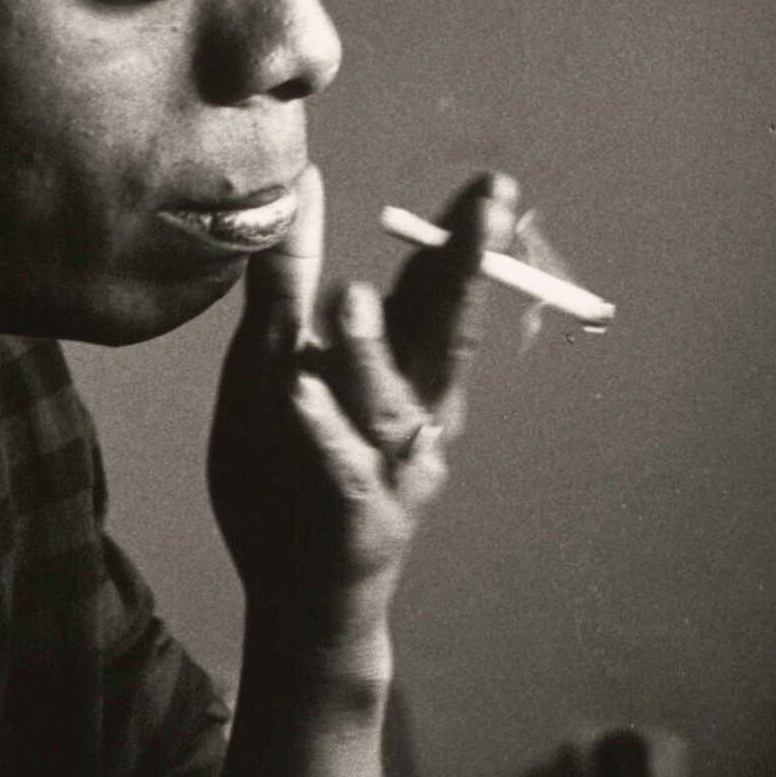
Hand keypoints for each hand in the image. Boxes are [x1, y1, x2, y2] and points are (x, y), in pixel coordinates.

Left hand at [208, 164, 519, 657]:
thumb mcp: (280, 359)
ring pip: (386, 401)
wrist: (300, 592)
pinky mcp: (354, 516)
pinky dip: (324, 433)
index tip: (495, 188)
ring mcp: (389, 469)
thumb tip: (304, 184)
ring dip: (370, 350)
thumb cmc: (296, 467)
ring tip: (351, 294)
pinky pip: (337, 467)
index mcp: (406, 372)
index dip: (468, 243)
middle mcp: (417, 415)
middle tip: (487, 213)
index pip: (440, 294)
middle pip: (446, 335)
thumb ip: (292, 280)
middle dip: (467, 273)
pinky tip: (300, 394)